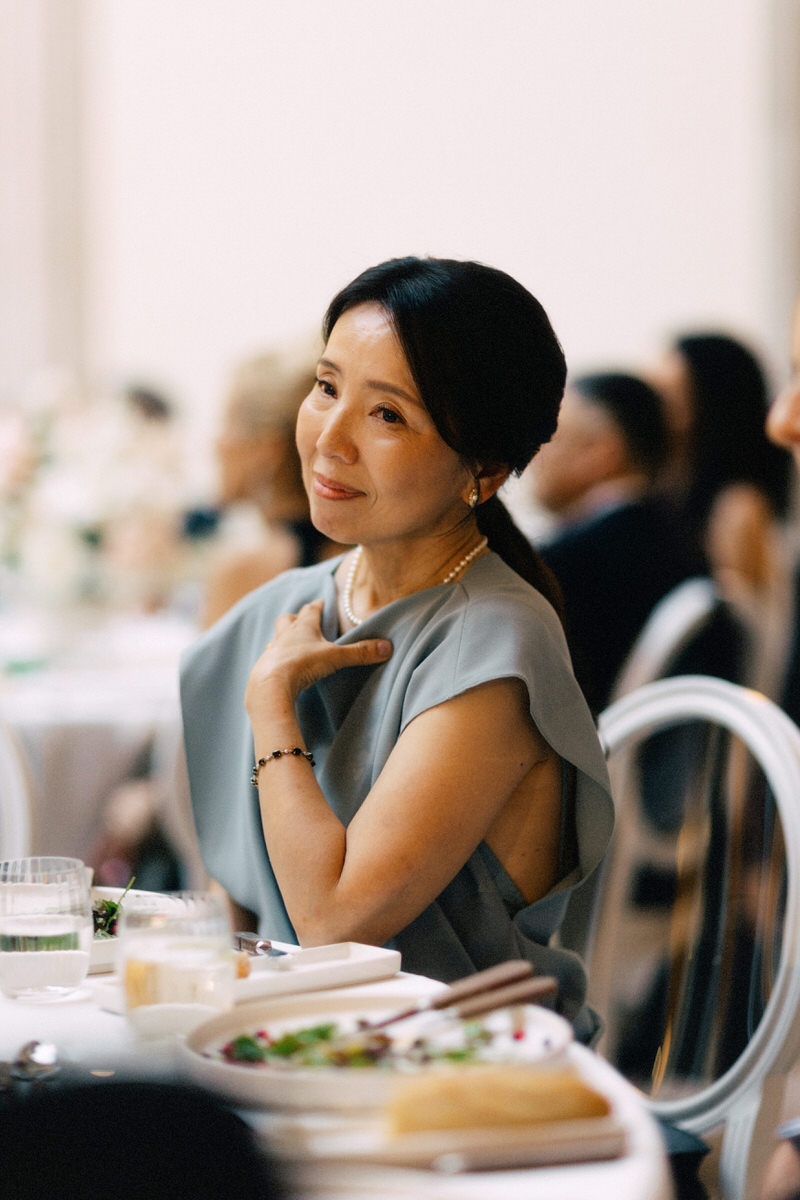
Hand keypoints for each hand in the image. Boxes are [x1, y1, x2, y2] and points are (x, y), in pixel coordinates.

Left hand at [245, 600, 392, 711]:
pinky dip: (278, 659)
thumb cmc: (302, 664)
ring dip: (284, 639)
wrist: (270, 684)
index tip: (322, 602)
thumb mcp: (336, 657)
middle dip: (295, 617)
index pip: (311, 609)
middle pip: (288, 619)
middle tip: (302, 619)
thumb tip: (387, 647)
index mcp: (303, 626)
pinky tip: (283, 667)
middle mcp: (285, 635)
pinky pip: (271, 659)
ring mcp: (272, 651)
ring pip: (277, 638)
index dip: (318, 605)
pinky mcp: (264, 668)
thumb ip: (360, 653)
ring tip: (292, 645)